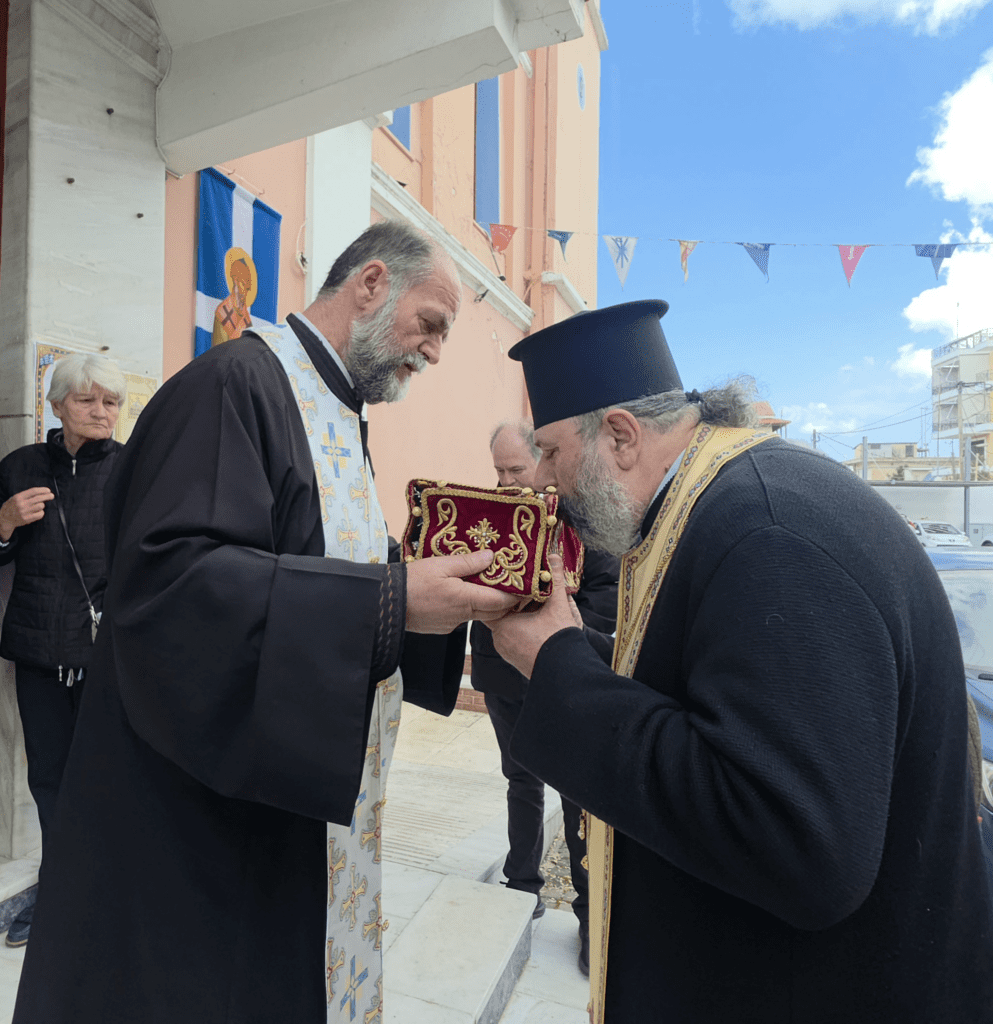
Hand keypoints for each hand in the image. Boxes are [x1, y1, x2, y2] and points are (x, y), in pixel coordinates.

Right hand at [0, 487, 54, 540]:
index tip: (48, 490)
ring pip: (41, 506)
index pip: (33, 491)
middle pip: (39, 498)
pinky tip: (38, 512)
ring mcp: (24, 512)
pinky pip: (40, 514)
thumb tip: (41, 492)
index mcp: (18, 497)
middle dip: (47, 496)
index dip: (43, 490)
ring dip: (42, 505)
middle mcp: (21, 504)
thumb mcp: (15, 498)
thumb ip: (26, 495)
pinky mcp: (27, 519)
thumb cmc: (11, 507)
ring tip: (39, 505)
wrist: (4, 519)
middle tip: (51, 496)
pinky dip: (41, 512)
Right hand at [405, 549, 519, 633]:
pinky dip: (469, 606)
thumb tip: (491, 557)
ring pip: (478, 614)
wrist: (387, 604)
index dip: (515, 595)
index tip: (525, 585)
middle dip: (506, 600)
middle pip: (494, 611)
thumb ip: (468, 562)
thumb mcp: (441, 564)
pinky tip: (462, 593)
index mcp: (465, 599)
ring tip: (486, 584)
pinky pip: (463, 617)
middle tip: (511, 584)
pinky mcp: (443, 627)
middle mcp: (462, 615)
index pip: (501, 601)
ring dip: (486, 602)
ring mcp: (452, 623)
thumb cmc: (412, 582)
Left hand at [489, 554, 581, 677]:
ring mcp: (506, 651)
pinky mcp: (514, 660)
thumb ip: (555, 578)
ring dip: (516, 618)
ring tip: (530, 606)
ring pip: (506, 627)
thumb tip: (553, 555)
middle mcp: (500, 639)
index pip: (492, 601)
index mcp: (504, 624)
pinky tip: (534, 624)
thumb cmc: (559, 640)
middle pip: (500, 614)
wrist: (567, 672)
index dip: (501, 590)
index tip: (510, 581)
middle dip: (512, 603)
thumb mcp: (558, 605)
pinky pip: (511, 640)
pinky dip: (519, 631)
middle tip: (522, 591)